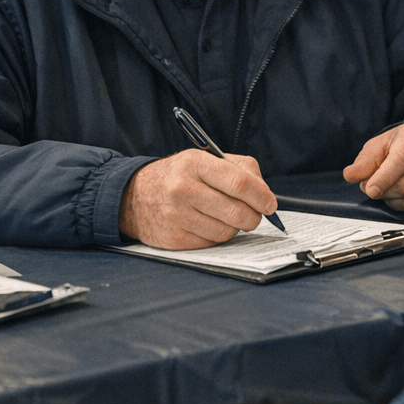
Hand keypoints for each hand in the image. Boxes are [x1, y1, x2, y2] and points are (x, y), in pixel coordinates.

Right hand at [119, 149, 278, 249]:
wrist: (133, 196)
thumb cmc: (178, 176)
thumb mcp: (203, 159)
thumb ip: (238, 169)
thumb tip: (265, 194)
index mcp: (194, 163)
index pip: (239, 183)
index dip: (261, 196)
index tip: (270, 204)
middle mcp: (183, 188)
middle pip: (236, 211)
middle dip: (253, 217)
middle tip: (254, 216)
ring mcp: (176, 215)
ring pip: (226, 232)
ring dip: (234, 228)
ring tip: (226, 217)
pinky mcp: (173, 239)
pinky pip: (211, 244)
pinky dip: (217, 237)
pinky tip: (208, 225)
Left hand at [343, 122, 403, 215]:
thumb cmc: (402, 144)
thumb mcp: (379, 146)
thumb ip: (365, 162)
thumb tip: (350, 175)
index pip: (401, 159)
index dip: (384, 178)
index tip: (371, 190)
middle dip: (386, 192)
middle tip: (377, 188)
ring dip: (397, 202)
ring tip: (392, 192)